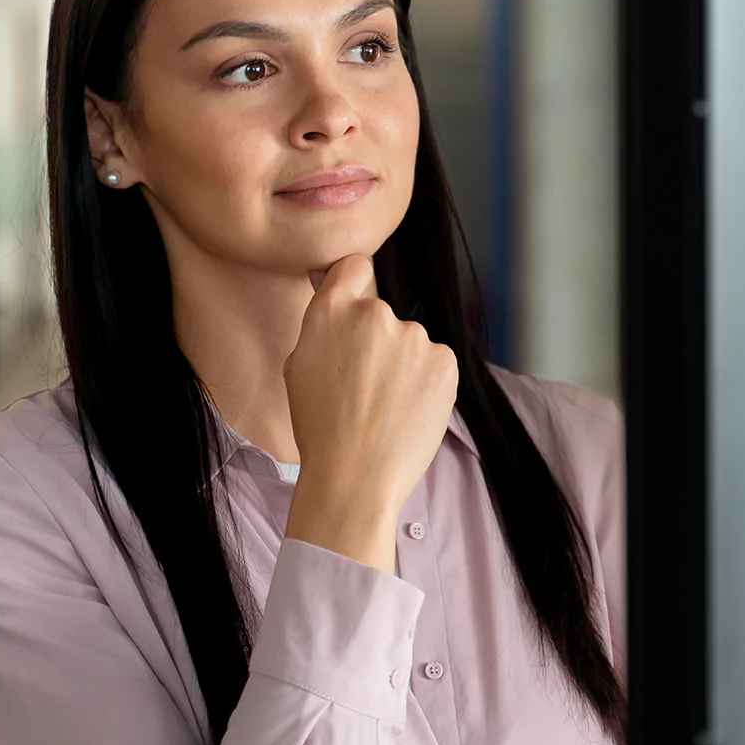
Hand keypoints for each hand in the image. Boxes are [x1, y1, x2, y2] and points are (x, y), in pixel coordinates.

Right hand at [281, 253, 458, 571]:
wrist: (356, 477)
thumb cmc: (321, 428)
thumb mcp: (300, 365)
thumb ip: (324, 323)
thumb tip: (341, 293)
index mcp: (331, 311)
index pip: (354, 266)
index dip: (355, 284)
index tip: (355, 303)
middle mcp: (375, 314)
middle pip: (383, 315)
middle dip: (378, 343)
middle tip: (365, 387)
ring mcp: (414, 336)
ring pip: (411, 343)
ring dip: (403, 365)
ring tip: (385, 407)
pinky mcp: (444, 360)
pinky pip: (435, 362)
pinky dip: (426, 382)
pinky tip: (407, 410)